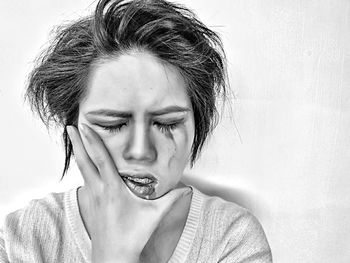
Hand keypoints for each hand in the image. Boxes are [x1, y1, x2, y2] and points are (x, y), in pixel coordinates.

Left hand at [67, 124, 189, 262]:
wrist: (113, 256)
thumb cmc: (132, 236)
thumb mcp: (154, 214)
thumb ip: (171, 199)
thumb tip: (186, 189)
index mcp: (113, 189)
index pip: (100, 160)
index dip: (92, 142)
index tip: (84, 128)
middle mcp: (98, 190)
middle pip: (84, 161)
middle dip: (76, 143)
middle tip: (71, 127)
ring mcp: (92, 198)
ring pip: (82, 171)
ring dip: (78, 154)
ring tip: (75, 141)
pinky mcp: (90, 204)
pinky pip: (84, 181)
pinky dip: (82, 169)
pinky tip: (84, 167)